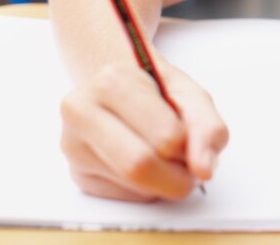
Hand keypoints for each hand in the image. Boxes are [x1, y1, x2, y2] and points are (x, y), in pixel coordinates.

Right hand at [59, 59, 228, 201]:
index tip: (192, 141)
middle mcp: (82, 111)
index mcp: (113, 81)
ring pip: (133, 186)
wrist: (120, 90)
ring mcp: (73, 145)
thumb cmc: (157, 91)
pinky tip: (145, 165)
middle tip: (188, 165)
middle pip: (139, 166)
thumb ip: (207, 127)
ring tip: (166, 157)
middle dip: (177, 175)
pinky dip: (147, 189)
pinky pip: (124, 197)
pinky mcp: (77, 174)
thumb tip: (204, 169)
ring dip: (164, 182)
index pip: (164, 136)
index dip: (189, 148)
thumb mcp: (191, 95)